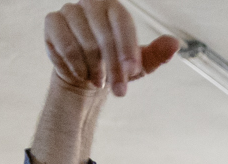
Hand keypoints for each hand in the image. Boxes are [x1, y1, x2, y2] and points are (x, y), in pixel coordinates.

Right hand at [44, 0, 179, 97]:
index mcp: (114, 7)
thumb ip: (156, 54)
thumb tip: (175, 44)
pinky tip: (82, 74)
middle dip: (114, 68)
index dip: (127, 48)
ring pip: (85, 44)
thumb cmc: (114, 64)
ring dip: (95, 70)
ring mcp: (70, 10)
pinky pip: (66, 46)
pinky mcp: (52, 22)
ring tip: (99, 80)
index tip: (133, 71)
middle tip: (120, 91)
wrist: (85, 74)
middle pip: (104, 37)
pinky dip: (76, 66)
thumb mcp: (138, 64)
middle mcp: (91, 3)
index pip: (122, 23)